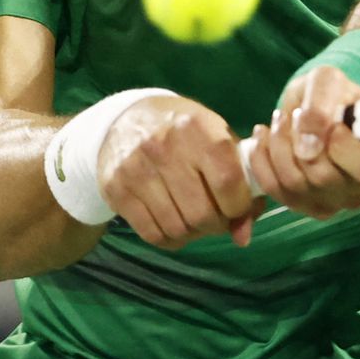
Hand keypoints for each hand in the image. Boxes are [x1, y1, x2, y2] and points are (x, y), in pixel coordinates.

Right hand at [96, 95, 259, 247]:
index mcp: (198, 128)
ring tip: (196, 220)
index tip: (238, 207)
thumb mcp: (218, 139)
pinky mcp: (116, 189)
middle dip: (217, 225)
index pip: (228, 181)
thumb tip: (243, 237)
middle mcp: (166, 147)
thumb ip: (241, 182)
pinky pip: (152, 234)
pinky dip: (170, 239)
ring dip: (193, 234)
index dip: (239, 205)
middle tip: (217, 217)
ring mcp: (137, 169)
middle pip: (201, 212)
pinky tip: (175, 226)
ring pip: (177, 228)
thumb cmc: (185, 132)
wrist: (127, 119)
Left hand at [244, 64, 359, 220]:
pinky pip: (275, 190)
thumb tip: (309, 147)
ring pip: (296, 185)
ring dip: (279, 146)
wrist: (314, 106)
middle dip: (300, 139)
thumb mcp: (329, 81)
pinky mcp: (309, 206)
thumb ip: (322, 106)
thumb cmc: (332, 92)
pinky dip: (262, 159)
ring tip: (281, 119)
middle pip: (325, 178)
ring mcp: (339, 200)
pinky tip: (264, 136)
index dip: (343, 148)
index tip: (333, 123)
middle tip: (297, 113)